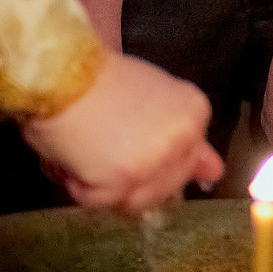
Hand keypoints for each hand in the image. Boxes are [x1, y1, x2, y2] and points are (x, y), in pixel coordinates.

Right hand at [21, 53, 225, 213]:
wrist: (58, 69)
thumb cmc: (95, 78)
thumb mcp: (152, 95)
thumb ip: (182, 134)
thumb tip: (214, 170)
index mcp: (194, 114)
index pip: (186, 163)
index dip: (151, 159)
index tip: (129, 143)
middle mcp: (182, 139)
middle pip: (162, 188)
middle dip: (129, 176)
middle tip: (103, 143)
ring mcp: (154, 163)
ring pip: (131, 202)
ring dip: (102, 183)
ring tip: (87, 146)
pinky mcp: (122, 181)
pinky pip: (96, 202)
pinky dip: (77, 184)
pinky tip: (74, 152)